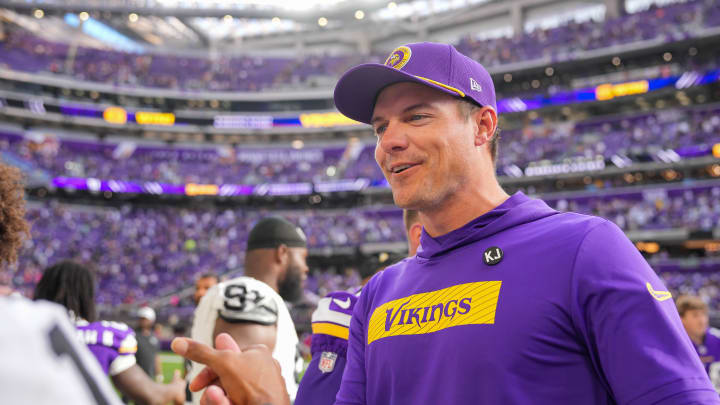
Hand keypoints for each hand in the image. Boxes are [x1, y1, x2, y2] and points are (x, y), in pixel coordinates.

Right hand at [171, 333, 288, 404]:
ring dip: (218, 398)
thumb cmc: (252, 385)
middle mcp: (263, 368)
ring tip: (220, 402)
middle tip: (204, 399)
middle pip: (227, 377)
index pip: (226, 357)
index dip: (207, 371)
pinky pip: (239, 400)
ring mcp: (264, 387)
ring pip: (232, 391)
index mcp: (258, 352)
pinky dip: (228, 403)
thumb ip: (201, 352)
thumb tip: (177, 342)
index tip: (194, 385)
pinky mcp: (262, 402)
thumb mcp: (223, 363)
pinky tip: (229, 404)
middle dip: (212, 389)